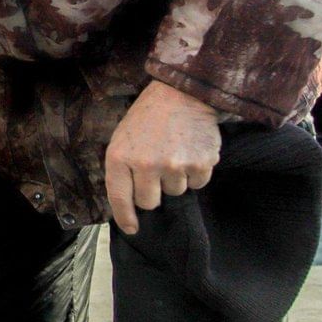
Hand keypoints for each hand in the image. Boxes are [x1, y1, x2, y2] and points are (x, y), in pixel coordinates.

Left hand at [104, 80, 221, 234]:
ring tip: (174, 152)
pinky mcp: (201, 164)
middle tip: (157, 167)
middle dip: (153, 191)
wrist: (182, 92)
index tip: (132, 228)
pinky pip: (198, 184)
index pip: (120, 198)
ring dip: (175, 179)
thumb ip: (122, 168)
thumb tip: (129, 203)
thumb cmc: (149, 116)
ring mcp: (175, 166)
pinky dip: (195, 173)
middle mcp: (146, 165)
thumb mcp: (122, 137)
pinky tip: (191, 151)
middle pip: (149, 202)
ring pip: (175, 193)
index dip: (125, 217)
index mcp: (120, 157)